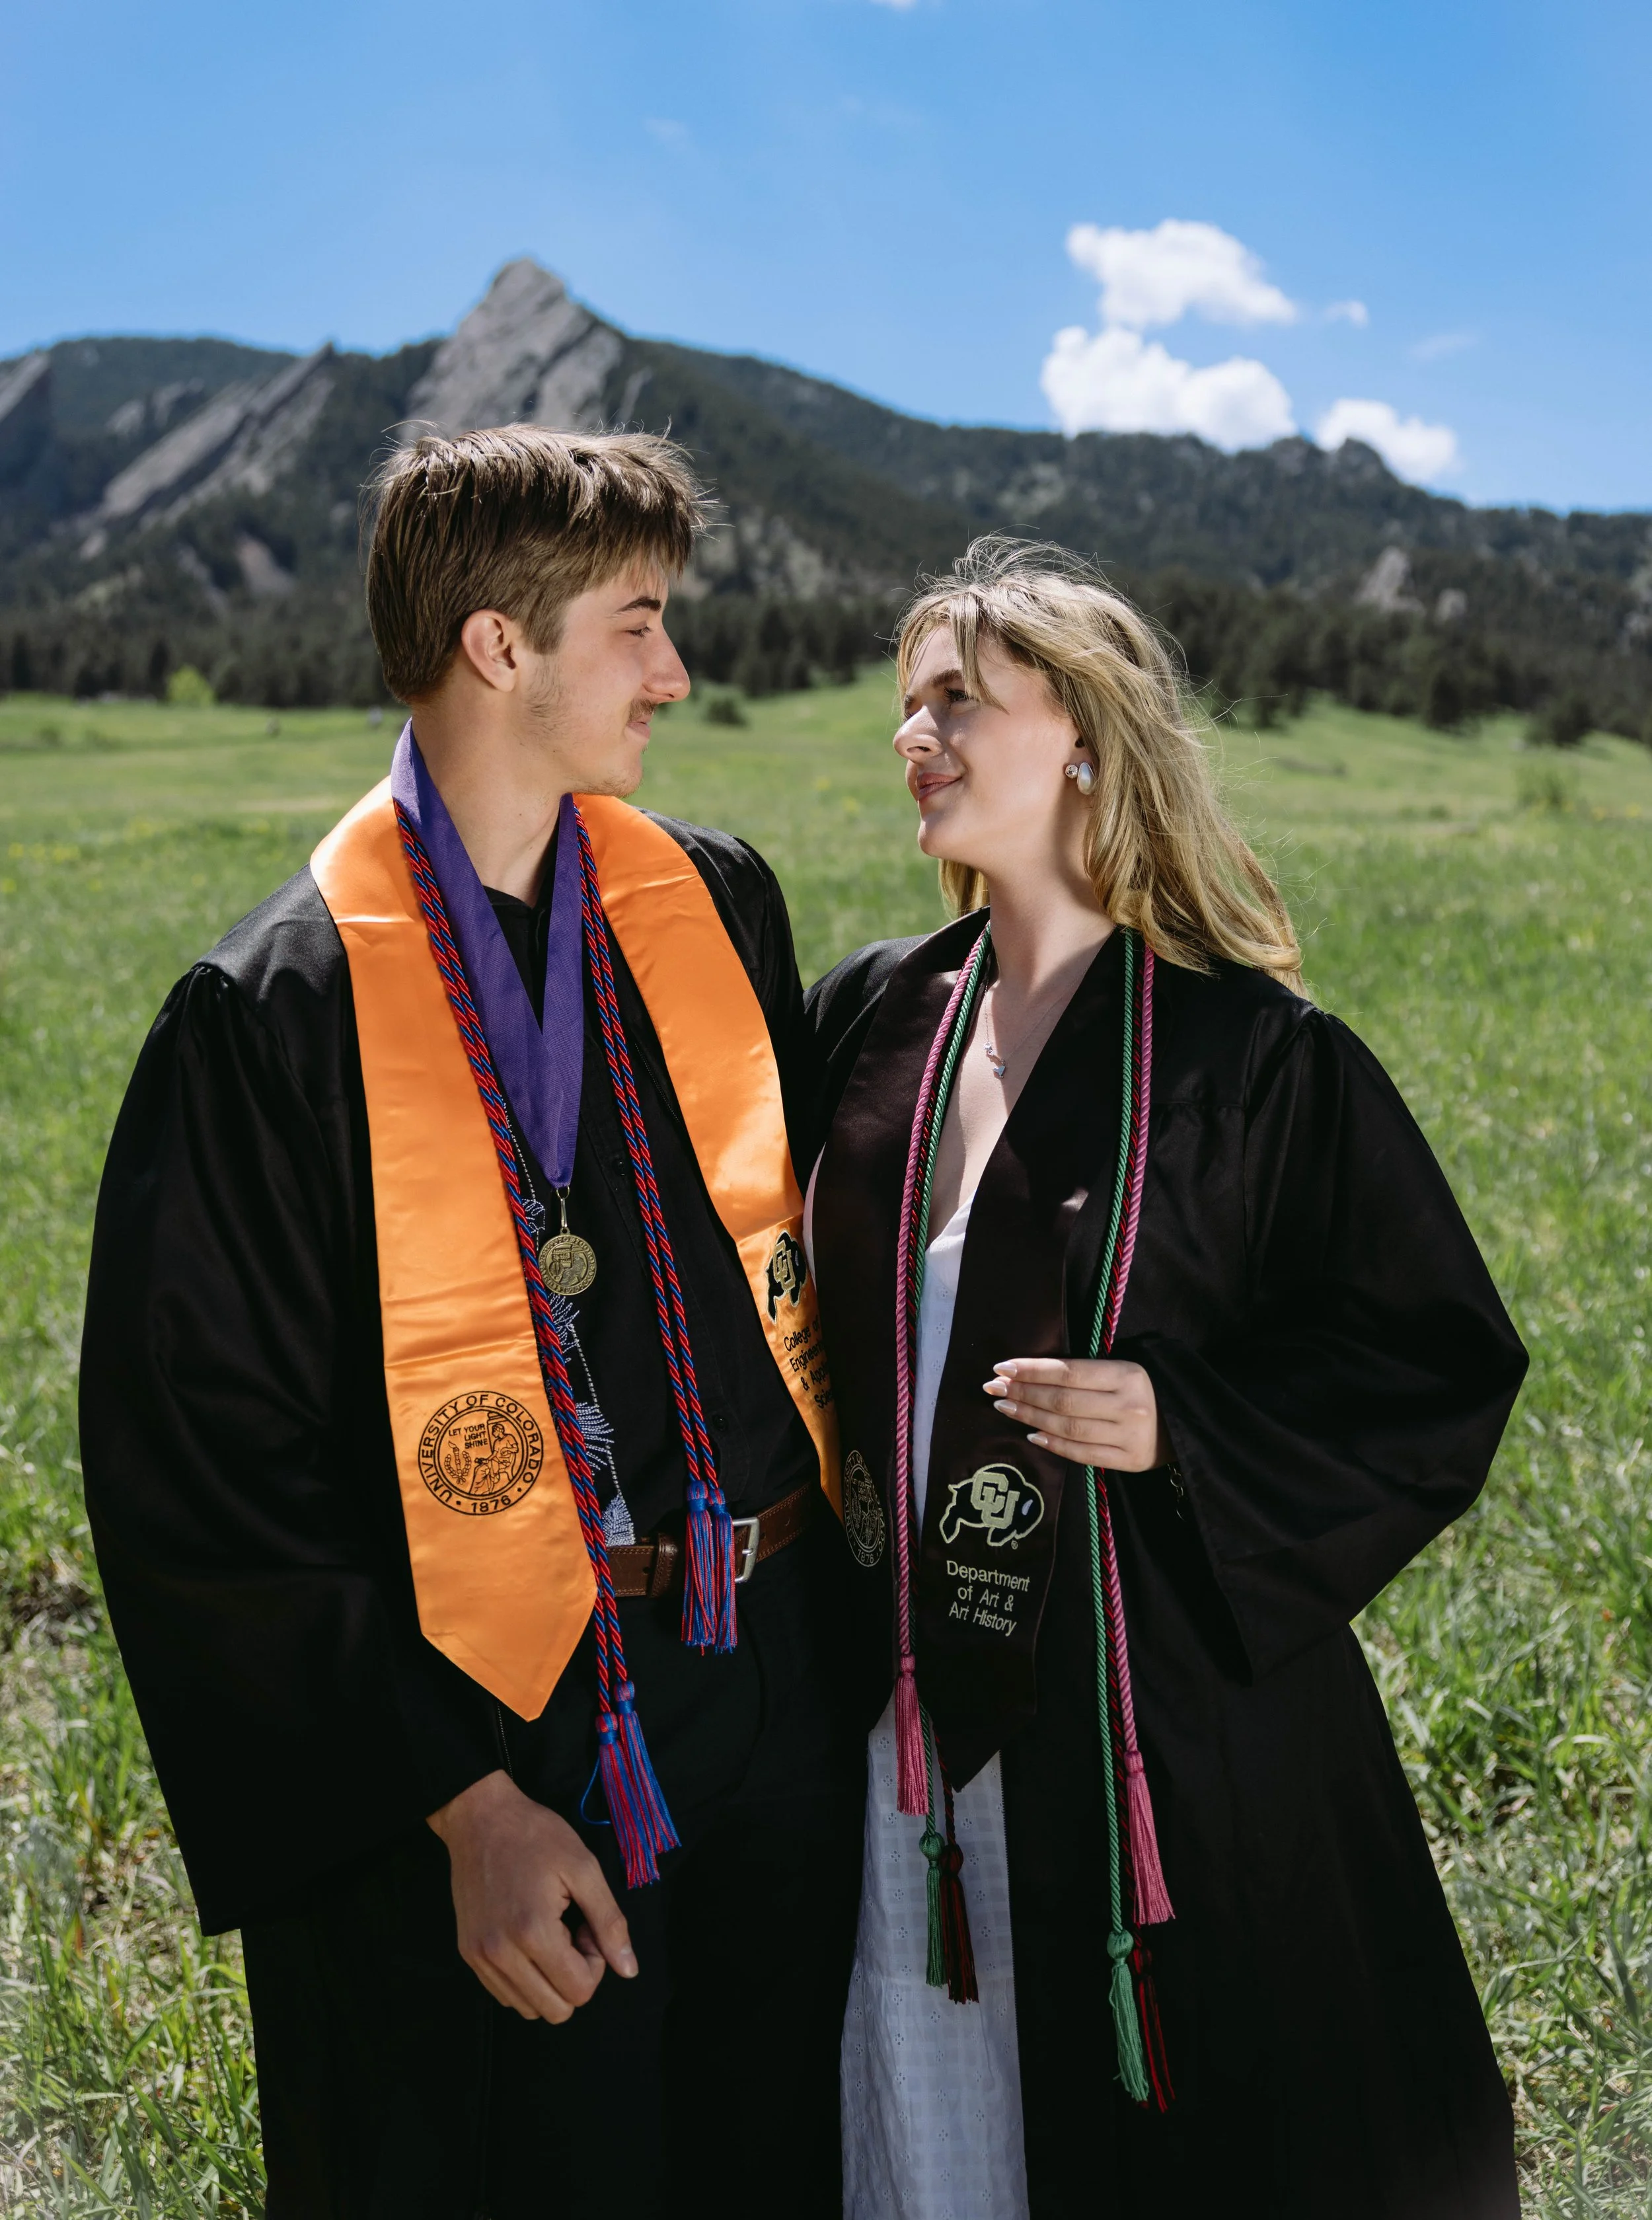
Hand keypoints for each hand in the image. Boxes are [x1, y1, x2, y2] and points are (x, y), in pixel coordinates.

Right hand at [428, 1769, 636, 2020]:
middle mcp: (500, 1954)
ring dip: (549, 1981)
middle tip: (570, 1932)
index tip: (585, 1925)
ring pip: (530, 2008)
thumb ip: (609, 1922)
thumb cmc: (536, 1836)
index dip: (595, 1963)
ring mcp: (480, 1958)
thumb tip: (629, 1970)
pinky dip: (526, 1980)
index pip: (579, 1991)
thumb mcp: (583, 1868)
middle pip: (555, 2010)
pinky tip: (528, 1940)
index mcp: (533, 1932)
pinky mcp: (467, 1955)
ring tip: (549, 1934)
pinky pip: (506, 1995)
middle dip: (574, 1976)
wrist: (479, 1818)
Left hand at [985, 1357, 1169, 1470]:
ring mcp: (1129, 1436)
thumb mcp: (1126, 1369)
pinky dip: (1054, 1445)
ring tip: (1005, 1408)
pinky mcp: (1129, 1461)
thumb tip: (1033, 1371)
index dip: (1032, 1370)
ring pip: (1068, 1428)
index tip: (1002, 1368)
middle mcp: (1127, 1405)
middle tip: (993, 1388)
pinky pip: (1083, 1454)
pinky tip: (1032, 1436)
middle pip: (1062, 1401)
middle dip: (1023, 1393)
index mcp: (1127, 1374)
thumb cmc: (1149, 1389)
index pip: (1069, 1371)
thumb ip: (1089, 1371)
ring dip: (1031, 1418)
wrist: (1190, 1424)